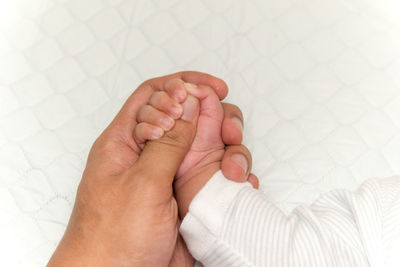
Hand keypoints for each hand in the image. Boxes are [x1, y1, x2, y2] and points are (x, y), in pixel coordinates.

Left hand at [47, 71, 256, 266]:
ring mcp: (174, 175)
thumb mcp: (143, 183)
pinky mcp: (190, 195)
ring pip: (208, 146)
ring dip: (229, 150)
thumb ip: (169, 141)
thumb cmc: (113, 239)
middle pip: (187, 117)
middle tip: (228, 131)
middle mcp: (153, 154)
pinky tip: (238, 183)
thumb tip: (188, 103)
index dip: (184, 84)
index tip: (213, 87)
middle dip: (214, 117)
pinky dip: (233, 175)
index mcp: (128, 142)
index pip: (155, 94)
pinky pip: (217, 175)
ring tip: (232, 169)